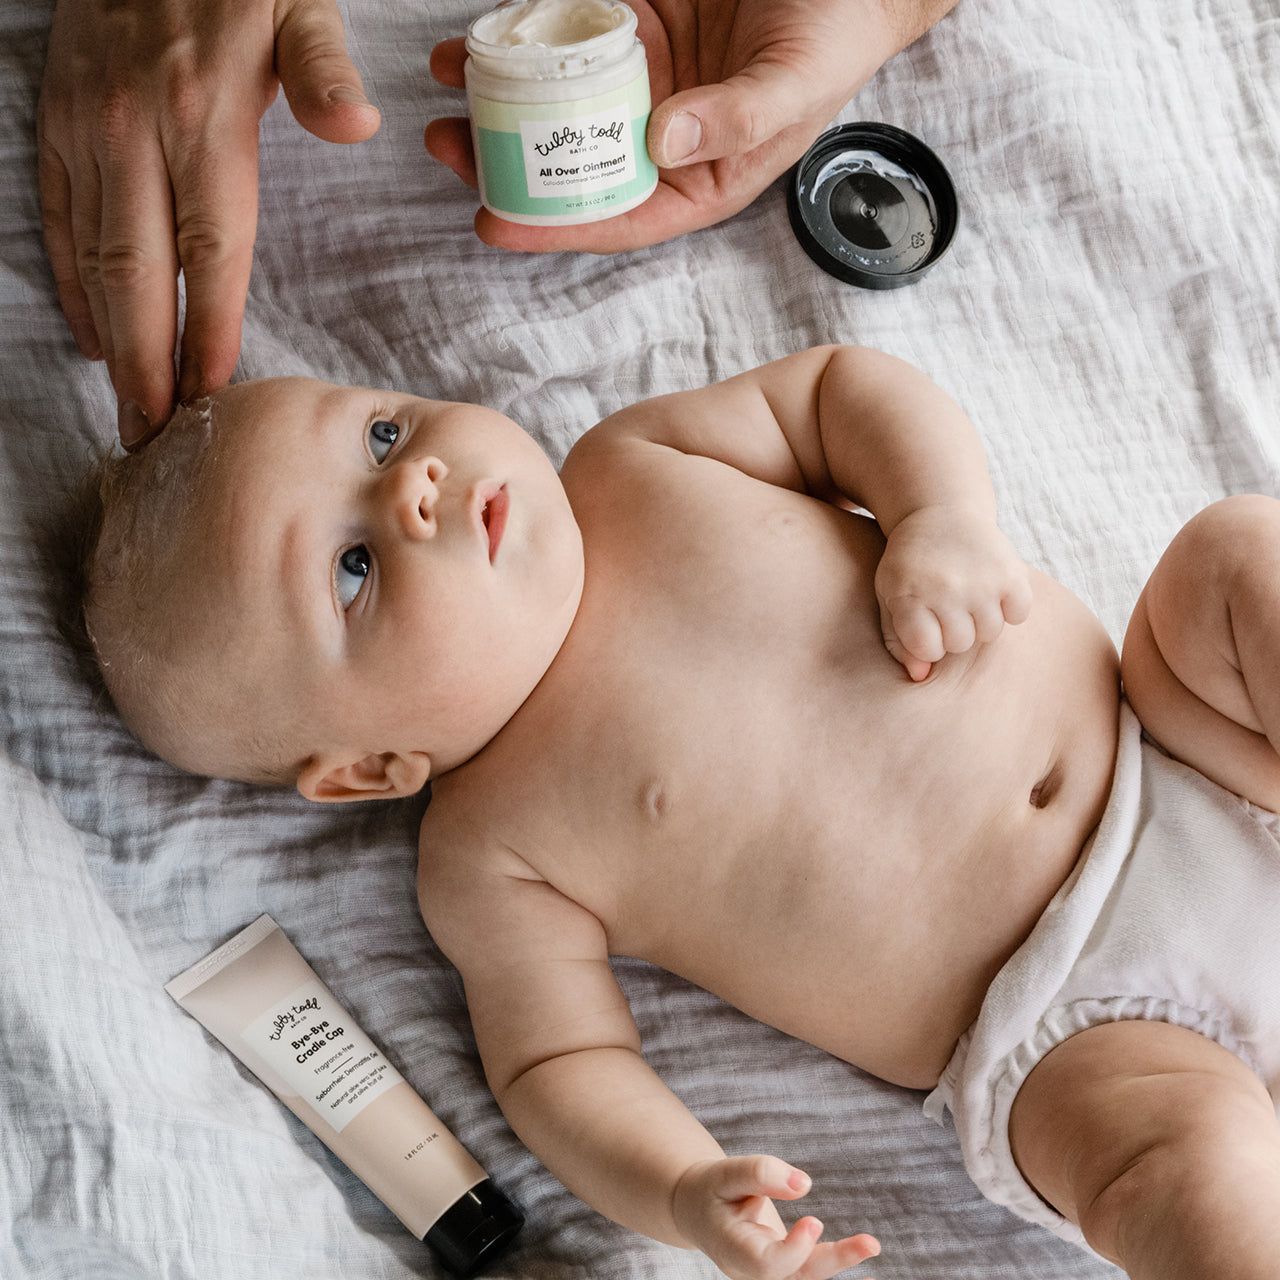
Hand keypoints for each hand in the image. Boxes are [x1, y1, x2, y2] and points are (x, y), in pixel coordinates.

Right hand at [37, 0, 380, 447]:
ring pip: (94, 260)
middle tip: (154, 435)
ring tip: (128, 408)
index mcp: (204, 120)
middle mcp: (135, 134)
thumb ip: (323, 67)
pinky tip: (93, 335)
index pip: (212, 252)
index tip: (209, 396)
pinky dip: (71, 283)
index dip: (209, 331)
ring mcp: (87, 132)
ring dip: (111, 342)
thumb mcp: (297, 3)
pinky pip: (56, 219)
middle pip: (141, 276)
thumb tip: (356, 122)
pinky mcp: (56, 124)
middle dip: (148, 365)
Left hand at [425, 0, 956, 252]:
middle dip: (508, 163)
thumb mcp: (795, 87)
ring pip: (560, 100)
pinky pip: (571, 34)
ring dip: (503, 98)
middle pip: (571, 164)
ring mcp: (643, 78)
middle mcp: (660, 136)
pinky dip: (527, 34)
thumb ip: (736, 120)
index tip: (492, 222)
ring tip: (445, 88)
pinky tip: (482, 34)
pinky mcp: (634, 22)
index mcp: (698, 177)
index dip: (552, 227)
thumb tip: (662, 139)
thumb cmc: (836, 36)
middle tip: (448, 148)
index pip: (617, 216)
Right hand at [671, 1155, 879, 1279]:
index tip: (814, 1219)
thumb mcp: (725, 1173)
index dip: (794, 1249)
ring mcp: (771, 1274)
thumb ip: (760, 1173)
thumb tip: (804, 1184)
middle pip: (797, 1275)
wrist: (698, 1209)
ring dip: (842, 1261)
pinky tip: (865, 1256)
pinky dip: (837, 1261)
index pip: (767, 1264)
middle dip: (834, 1261)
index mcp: (733, 1250)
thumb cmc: (712, 1190)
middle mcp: (754, 1272)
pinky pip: (813, 1269)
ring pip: (809, 1275)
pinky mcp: (786, 1266)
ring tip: (872, 1244)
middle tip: (870, 1243)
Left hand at [876, 506, 1032, 681]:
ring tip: (968, 595)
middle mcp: (945, 588)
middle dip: (954, 630)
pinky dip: (1010, 606)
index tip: (925, 622)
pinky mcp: (1011, 571)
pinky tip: (992, 588)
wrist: (938, 511)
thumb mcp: (890, 596)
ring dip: (980, 620)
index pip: (928, 649)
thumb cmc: (910, 564)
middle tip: (947, 603)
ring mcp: (980, 580)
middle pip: (960, 643)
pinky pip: (1018, 614)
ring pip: (989, 633)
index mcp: (909, 595)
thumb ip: (898, 640)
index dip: (928, 641)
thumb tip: (920, 677)